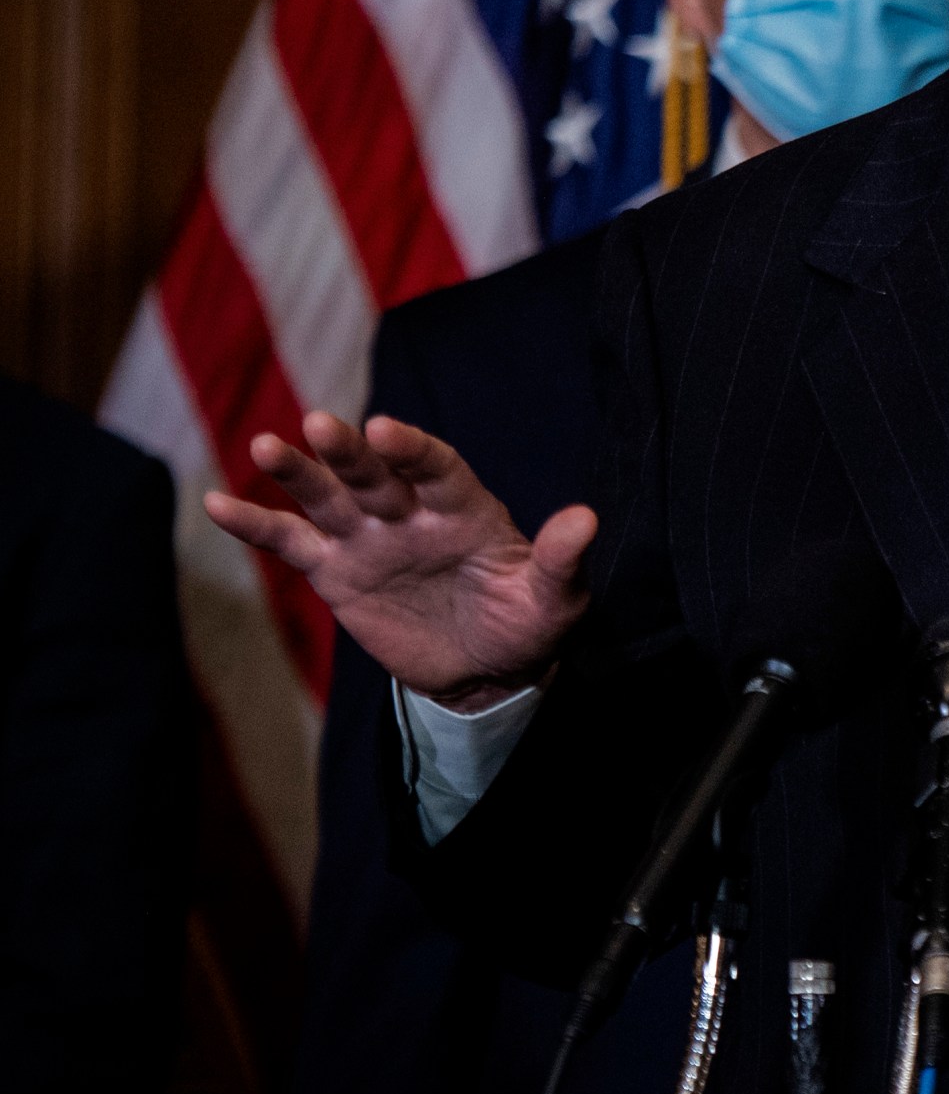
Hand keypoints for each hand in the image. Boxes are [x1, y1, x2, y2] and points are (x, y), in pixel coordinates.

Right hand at [203, 412, 594, 710]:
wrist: (485, 668)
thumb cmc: (525, 623)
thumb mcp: (554, 600)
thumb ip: (562, 560)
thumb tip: (586, 519)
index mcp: (464, 508)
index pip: (436, 468)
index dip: (413, 449)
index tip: (388, 429)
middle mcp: (410, 512)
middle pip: (374, 474)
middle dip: (349, 451)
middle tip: (320, 425)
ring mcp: (368, 537)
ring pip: (327, 497)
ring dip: (297, 473)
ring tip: (264, 446)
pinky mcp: (336, 570)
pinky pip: (291, 542)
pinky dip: (255, 524)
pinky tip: (216, 503)